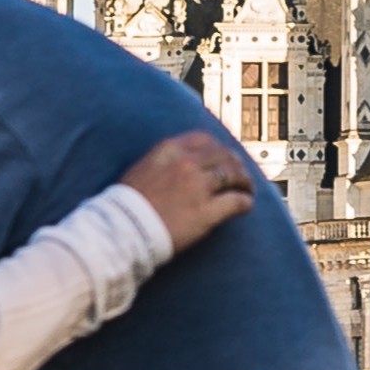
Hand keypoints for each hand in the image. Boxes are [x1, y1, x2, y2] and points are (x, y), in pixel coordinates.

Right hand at [119, 131, 254, 252]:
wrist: (123, 230)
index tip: (223, 155)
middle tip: (241, 174)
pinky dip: (245, 203)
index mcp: (169, 150)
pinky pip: (236, 202)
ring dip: (244, 182)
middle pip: (224, 156)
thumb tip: (179, 163)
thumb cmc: (126, 205)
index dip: (218, 147)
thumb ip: (163, 161)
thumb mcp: (142, 169)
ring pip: (234, 176)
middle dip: (236, 164)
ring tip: (247, 190)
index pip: (204, 140)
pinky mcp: (206, 211)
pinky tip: (246, 206)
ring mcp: (198, 187)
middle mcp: (186, 164)